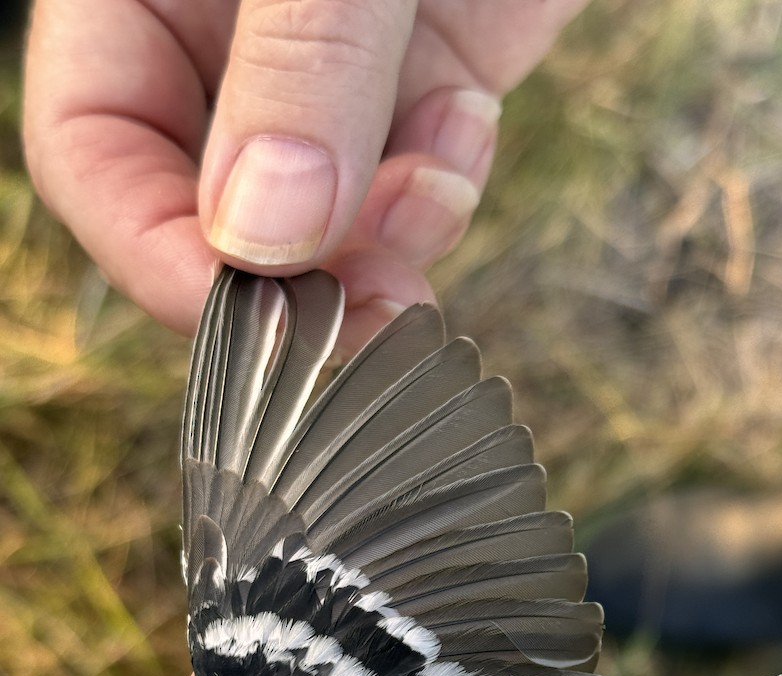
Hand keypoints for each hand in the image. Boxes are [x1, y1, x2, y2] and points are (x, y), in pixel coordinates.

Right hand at [23, 0, 586, 350]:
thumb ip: (298, 66)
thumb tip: (260, 239)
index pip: (95, 148)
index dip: (156, 249)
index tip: (246, 314)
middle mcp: (226, 36)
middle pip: (213, 206)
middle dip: (288, 274)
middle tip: (359, 313)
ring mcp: (331, 65)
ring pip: (323, 216)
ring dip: (378, 241)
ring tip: (428, 198)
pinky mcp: (425, 73)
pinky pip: (411, 177)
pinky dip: (440, 184)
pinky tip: (465, 130)